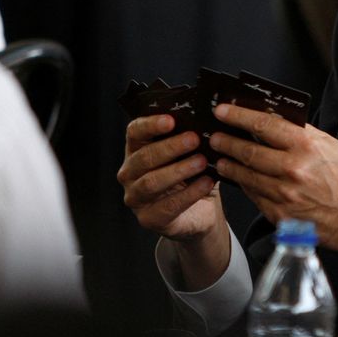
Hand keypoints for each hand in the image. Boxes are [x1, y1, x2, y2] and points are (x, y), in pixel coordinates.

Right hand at [117, 114, 229, 288]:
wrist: (202, 211)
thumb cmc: (193, 175)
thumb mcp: (193, 153)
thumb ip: (192, 137)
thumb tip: (207, 118)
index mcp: (137, 149)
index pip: (135, 132)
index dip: (150, 124)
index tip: (171, 119)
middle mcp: (130, 173)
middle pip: (144, 157)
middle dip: (170, 147)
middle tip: (194, 139)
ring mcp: (136, 197)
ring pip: (151, 182)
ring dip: (179, 170)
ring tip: (202, 161)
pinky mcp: (148, 218)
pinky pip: (167, 206)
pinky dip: (190, 193)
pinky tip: (207, 183)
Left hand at [209, 103, 337, 265]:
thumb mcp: (329, 145)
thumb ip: (301, 132)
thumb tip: (274, 119)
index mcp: (306, 146)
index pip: (264, 125)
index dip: (239, 116)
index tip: (223, 111)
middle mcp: (293, 169)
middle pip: (248, 151)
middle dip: (226, 141)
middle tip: (214, 137)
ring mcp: (284, 194)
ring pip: (246, 175)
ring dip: (229, 165)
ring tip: (221, 157)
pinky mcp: (279, 214)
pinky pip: (253, 195)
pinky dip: (244, 184)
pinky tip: (238, 178)